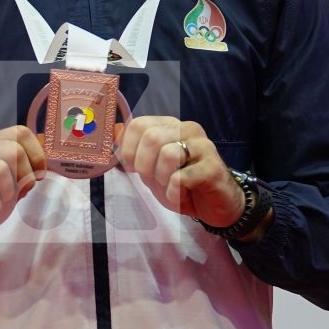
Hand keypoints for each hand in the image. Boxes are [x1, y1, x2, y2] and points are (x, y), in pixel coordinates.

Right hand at [0, 126, 46, 264]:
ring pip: (2, 171)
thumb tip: (45, 161)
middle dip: (24, 178)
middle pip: (15, 151)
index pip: (20, 133)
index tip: (37, 176)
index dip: (37, 155)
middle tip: (14, 194)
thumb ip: (24, 173)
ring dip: (7, 194)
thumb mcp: (8, 187)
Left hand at [116, 116, 244, 226]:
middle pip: (151, 137)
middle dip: (143, 164)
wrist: (215, 204)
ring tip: (170, 185)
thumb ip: (133, 152)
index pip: (138, 124)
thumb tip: (113, 132)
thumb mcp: (151, 168)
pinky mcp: (213, 167)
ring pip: (168, 154)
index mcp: (170, 126)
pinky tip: (182, 195)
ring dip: (161, 178)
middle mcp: (188, 129)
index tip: (133, 167)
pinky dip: (174, 192)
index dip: (128, 149)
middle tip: (152, 178)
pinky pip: (181, 178)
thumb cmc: (181, 185)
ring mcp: (203, 147)